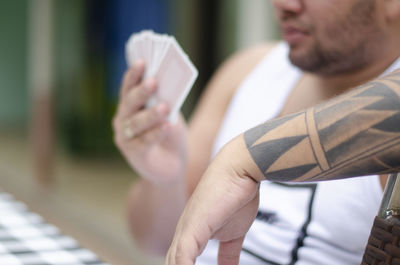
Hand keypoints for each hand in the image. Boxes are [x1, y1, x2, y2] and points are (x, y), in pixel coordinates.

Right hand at [113, 60, 187, 183]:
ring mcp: (126, 138)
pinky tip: (167, 127)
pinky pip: (144, 142)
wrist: (172, 165)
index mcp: (130, 106)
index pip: (128, 87)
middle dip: (141, 91)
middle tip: (154, 81)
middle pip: (130, 103)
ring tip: (164, 107)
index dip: (134, 74)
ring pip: (136, 123)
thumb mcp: (170, 115)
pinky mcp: (134, 154)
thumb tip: (168, 88)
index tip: (142, 61)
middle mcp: (123, 120)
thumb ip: (166, 102)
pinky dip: (156, 134)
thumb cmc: (169, 134)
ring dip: (150, 114)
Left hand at [166, 136, 261, 264]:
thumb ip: (228, 253)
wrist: (240, 169)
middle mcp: (183, 233)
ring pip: (173, 264)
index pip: (179, 264)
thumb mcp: (234, 234)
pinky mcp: (193, 227)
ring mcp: (186, 229)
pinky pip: (182, 258)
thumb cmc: (237, 195)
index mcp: (190, 234)